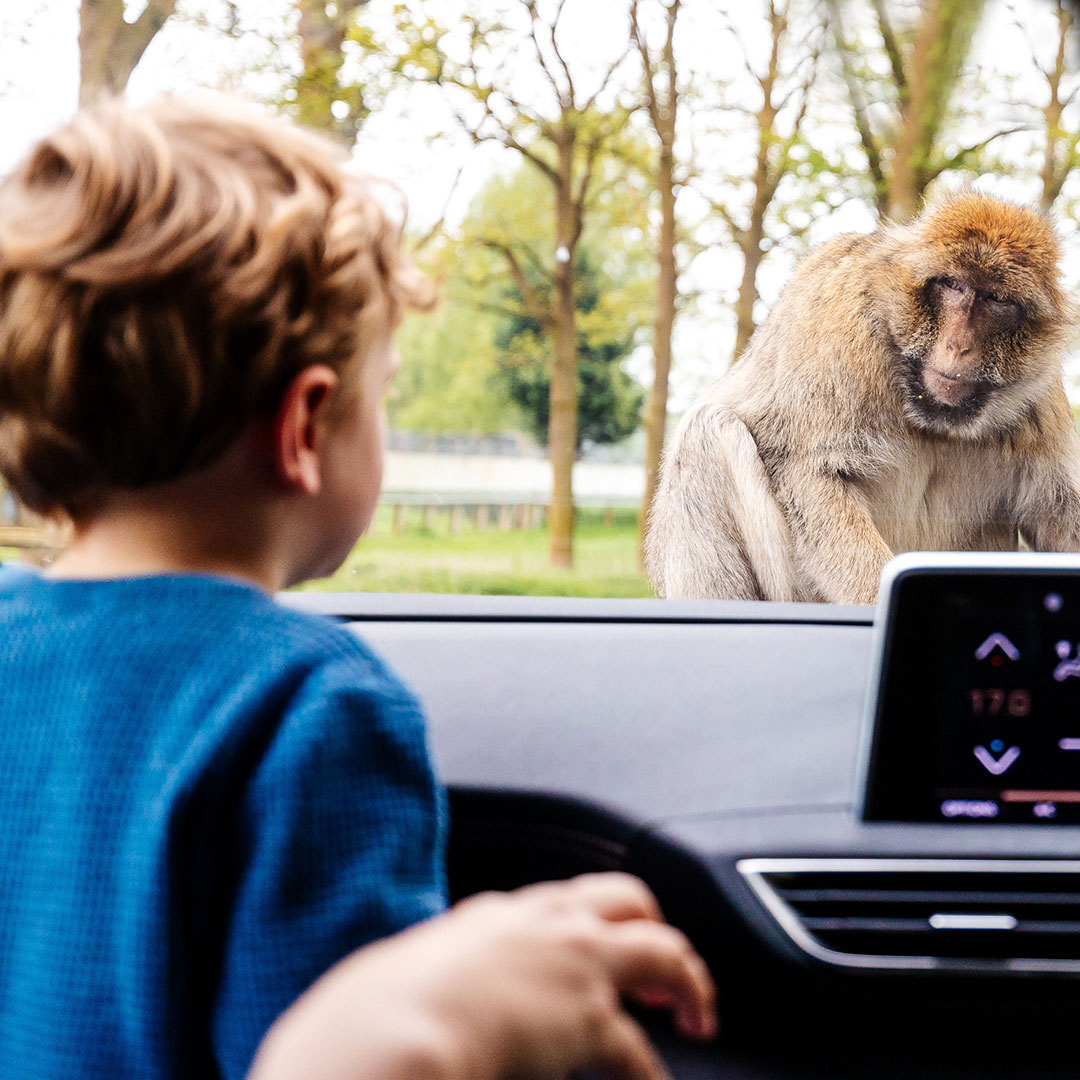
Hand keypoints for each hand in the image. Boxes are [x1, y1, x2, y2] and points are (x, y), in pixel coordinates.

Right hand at [249, 872, 716, 1079]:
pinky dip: (654, 1071)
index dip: (587, 920)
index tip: (594, 942)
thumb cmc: (381, 1007)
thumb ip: (435, 970)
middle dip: (652, 924)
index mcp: (498, 913)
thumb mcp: (408, 970)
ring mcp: (574, 962)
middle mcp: (544, 923)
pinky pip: (641, 1048)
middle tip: (661, 966)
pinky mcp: (589, 1016)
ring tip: (697, 1015)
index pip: (562, 898)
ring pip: (661, 950)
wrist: (388, 1029)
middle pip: (626, 897)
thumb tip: (412, 990)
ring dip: (687, 983)